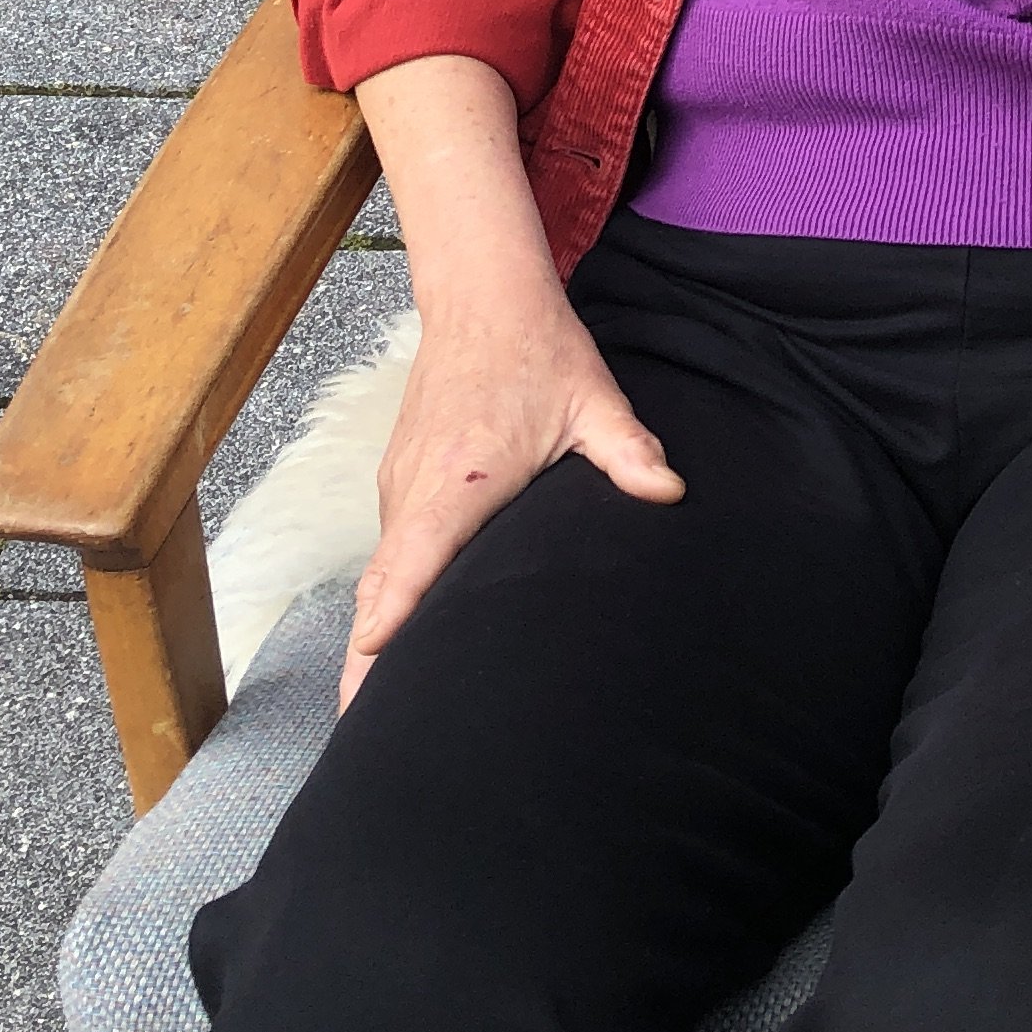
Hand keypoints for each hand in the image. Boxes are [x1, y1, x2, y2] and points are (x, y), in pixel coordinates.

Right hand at [339, 285, 681, 710]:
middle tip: (361, 732)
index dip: (392, 612)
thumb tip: (669, 492)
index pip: (416, 555)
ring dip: (373, 633)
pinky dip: (384, 599)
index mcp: (461, 474)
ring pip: (381, 573)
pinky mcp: (400, 483)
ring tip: (369, 709)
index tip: (370, 664)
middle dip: (366, 659)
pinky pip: (388, 554)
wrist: (483, 300)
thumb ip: (628, 451)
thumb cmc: (539, 352)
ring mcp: (400, 485)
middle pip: (383, 586)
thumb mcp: (593, 400)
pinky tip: (391, 643)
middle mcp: (417, 486)